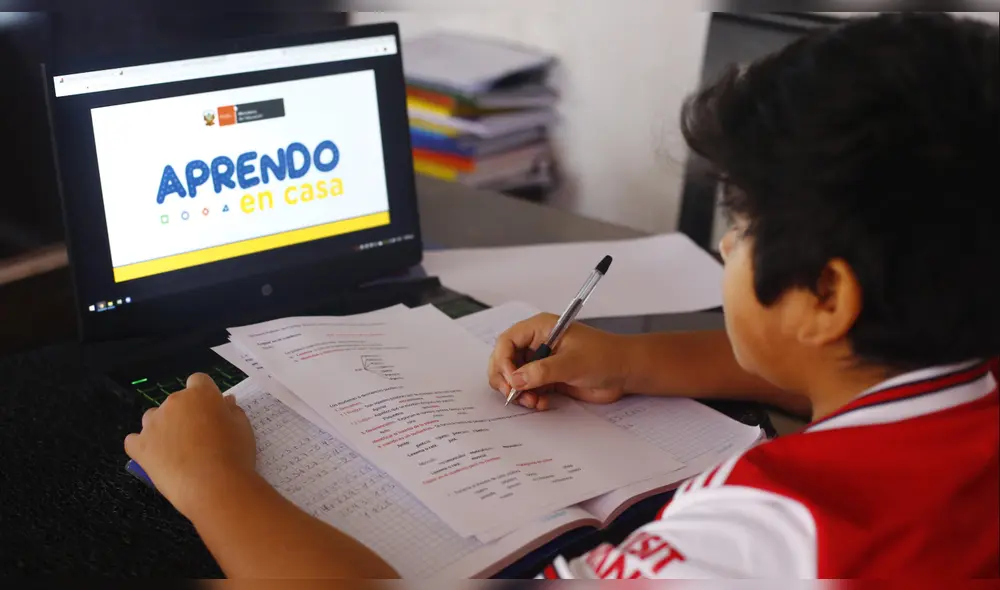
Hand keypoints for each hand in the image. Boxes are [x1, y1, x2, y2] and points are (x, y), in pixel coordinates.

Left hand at [124, 373, 256, 518]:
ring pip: (153, 418)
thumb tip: (225, 402)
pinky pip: (134, 440)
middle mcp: (173, 403)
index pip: (199, 381)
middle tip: (200, 436)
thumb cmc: (235, 454)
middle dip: (186, 413)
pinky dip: (143, 446)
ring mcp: (153, 424)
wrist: (214, 487)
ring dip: (163, 427)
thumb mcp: (243, 428)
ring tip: (178, 450)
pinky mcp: (139, 447)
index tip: (213, 412)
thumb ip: (232, 410)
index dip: (206, 396)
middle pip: (176, 401)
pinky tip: (157, 458)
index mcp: (200, 394)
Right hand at [487, 313, 630, 409]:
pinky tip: (541, 403)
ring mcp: (542, 361)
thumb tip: (516, 380)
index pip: (507, 341)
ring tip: (532, 401)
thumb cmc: (605, 356)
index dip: (503, 361)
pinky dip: (529, 398)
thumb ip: (542, 371)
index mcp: (540, 328)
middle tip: (512, 395)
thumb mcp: (572, 362)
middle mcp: (537, 343)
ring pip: (515, 377)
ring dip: (518, 392)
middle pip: (505, 360)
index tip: (511, 380)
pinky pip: (528, 389)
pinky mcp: (548, 378)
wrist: (625, 372)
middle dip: (506, 379)